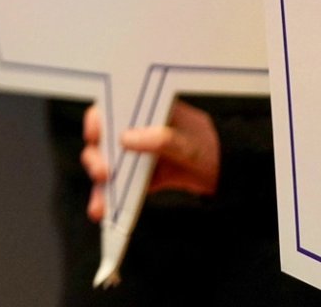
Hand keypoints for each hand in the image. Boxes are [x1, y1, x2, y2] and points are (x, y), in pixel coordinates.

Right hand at [81, 99, 220, 221]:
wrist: (224, 172)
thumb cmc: (208, 146)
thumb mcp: (188, 142)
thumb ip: (160, 138)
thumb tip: (126, 139)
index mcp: (143, 111)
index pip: (110, 109)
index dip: (97, 120)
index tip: (96, 135)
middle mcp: (133, 131)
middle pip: (101, 141)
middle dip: (96, 157)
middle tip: (102, 172)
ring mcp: (134, 155)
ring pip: (106, 166)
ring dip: (100, 185)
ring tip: (101, 203)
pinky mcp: (138, 177)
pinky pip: (118, 187)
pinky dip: (110, 200)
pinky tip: (104, 211)